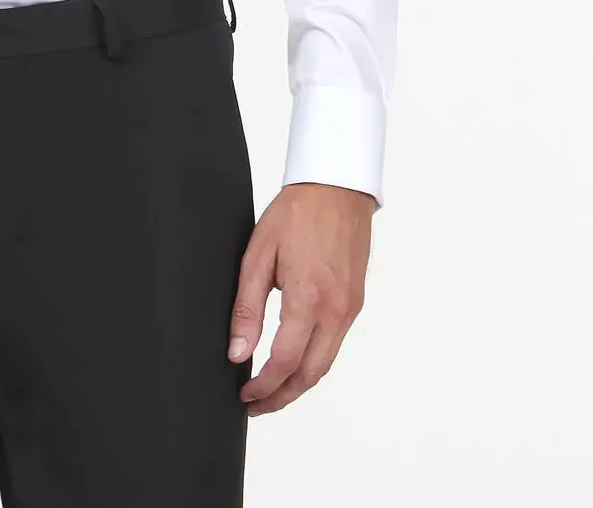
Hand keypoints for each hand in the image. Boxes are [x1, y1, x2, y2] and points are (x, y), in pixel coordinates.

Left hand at [226, 181, 374, 414]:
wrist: (337, 187)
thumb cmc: (297, 212)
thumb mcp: (259, 254)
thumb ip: (247, 307)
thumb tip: (237, 351)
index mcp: (309, 299)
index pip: (284, 362)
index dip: (263, 387)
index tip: (245, 395)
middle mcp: (335, 310)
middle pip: (309, 374)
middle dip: (282, 397)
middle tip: (256, 405)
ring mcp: (350, 309)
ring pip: (325, 364)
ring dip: (299, 384)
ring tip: (272, 391)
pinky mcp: (355, 303)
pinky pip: (335, 345)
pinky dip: (314, 362)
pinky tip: (295, 361)